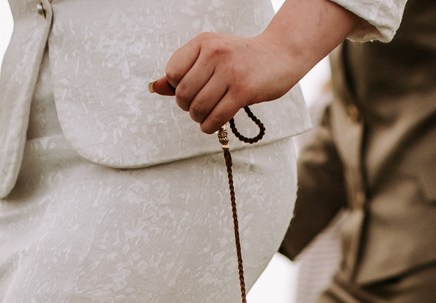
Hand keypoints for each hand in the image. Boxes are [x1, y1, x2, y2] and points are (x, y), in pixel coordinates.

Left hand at [151, 32, 311, 134]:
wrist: (280, 54)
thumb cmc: (242, 59)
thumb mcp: (210, 58)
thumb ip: (183, 72)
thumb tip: (154, 88)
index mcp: (203, 42)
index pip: (172, 72)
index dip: (177, 87)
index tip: (191, 90)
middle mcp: (215, 54)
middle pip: (184, 93)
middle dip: (187, 107)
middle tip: (198, 107)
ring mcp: (230, 72)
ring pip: (198, 107)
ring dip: (199, 118)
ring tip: (206, 116)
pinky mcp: (243, 91)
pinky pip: (216, 117)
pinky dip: (209, 126)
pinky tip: (212, 124)